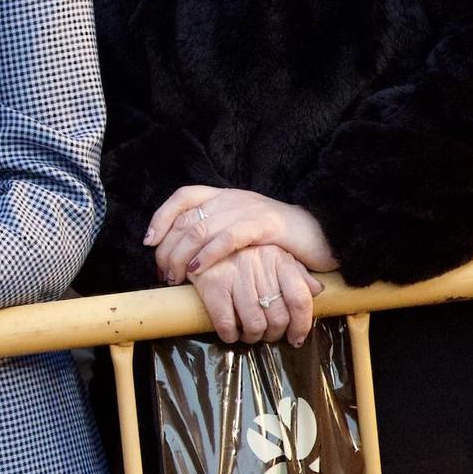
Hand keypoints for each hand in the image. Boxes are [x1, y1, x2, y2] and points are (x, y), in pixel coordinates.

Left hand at [147, 185, 336, 283]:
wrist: (322, 234)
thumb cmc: (279, 240)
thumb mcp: (243, 230)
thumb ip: (217, 232)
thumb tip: (183, 254)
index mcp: (225, 196)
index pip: (183, 197)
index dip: (161, 218)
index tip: (149, 242)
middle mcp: (232, 198)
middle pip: (186, 219)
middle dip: (168, 248)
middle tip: (163, 273)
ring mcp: (248, 209)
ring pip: (200, 229)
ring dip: (181, 256)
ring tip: (175, 277)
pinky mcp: (264, 225)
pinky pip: (226, 238)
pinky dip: (207, 255)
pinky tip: (197, 270)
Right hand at [189, 245, 323, 345]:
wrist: (198, 236)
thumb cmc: (241, 251)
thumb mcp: (274, 254)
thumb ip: (297, 273)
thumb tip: (317, 290)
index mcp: (278, 258)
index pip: (300, 299)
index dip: (302, 325)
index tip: (296, 338)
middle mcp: (259, 265)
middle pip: (278, 317)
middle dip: (273, 334)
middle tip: (267, 336)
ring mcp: (235, 274)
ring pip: (254, 324)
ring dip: (252, 337)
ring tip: (248, 334)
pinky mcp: (212, 284)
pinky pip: (226, 323)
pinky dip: (230, 335)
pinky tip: (230, 333)